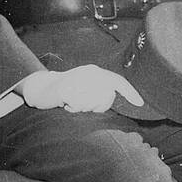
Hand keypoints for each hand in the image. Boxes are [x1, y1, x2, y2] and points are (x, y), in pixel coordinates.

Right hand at [19, 65, 144, 114]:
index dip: (130, 92)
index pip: (118, 81)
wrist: (40, 87)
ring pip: (92, 104)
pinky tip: (65, 103)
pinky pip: (78, 106)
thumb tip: (117, 100)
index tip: (140, 103)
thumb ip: (102, 90)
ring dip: (82, 108)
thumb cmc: (68, 91)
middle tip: (82, 103)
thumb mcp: (87, 87)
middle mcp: (90, 73)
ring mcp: (78, 79)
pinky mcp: (66, 88)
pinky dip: (72, 109)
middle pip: (106, 98)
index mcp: (96, 72)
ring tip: (72, 101)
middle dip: (96, 107)